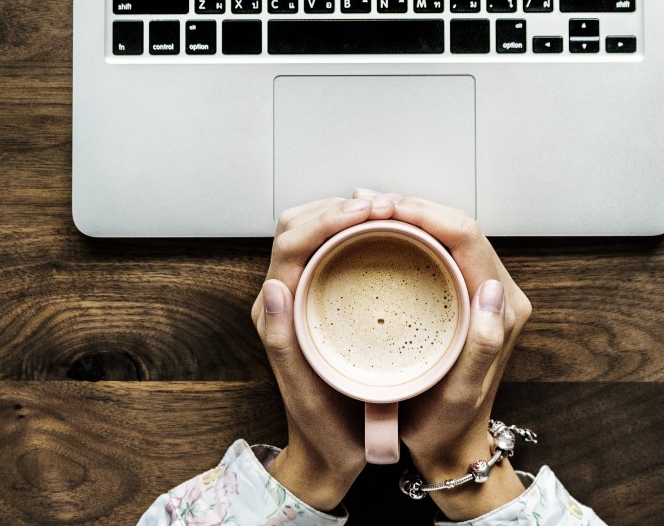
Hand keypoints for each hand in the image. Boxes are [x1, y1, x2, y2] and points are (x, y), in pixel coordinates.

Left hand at [252, 196, 375, 509]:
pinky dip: (354, 232)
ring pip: (314, 232)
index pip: (292, 242)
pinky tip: (385, 235)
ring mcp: (299, 298)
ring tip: (390, 212)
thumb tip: (273, 285)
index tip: (369, 213)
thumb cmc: (322, 431)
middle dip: (339, 206)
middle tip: (388, 206)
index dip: (329, 219)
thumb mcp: (305, 393)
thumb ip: (282, 343)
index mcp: (274, 312)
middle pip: (299, 225)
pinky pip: (330, 250)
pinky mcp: (318, 302)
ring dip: (346, 214)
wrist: (326, 458)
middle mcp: (281, 298)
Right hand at [356, 190, 532, 518]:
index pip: (466, 237)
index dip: (424, 212)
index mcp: (502, 307)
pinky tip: (379, 231)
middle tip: (361, 202)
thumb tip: (491, 289)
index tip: (381, 207)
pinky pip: (441, 249)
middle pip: (458, 226)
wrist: (451, 448)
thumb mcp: (463, 393)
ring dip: (410, 214)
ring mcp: (484, 293)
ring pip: (449, 233)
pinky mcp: (467, 297)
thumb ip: (485, 344)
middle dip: (412, 205)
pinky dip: (411, 232)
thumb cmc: (448, 426)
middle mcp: (499, 293)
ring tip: (364, 210)